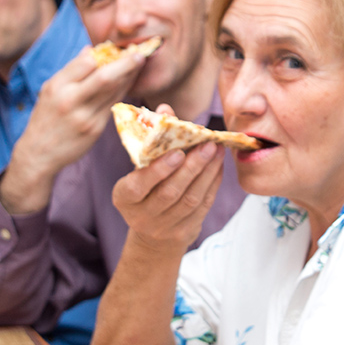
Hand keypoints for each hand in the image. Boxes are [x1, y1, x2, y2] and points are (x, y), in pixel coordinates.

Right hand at [0, 48, 142, 207]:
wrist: (39, 153)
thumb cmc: (46, 117)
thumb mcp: (50, 90)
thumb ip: (71, 71)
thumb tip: (90, 50)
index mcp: (57, 87)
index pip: (86, 62)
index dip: (104, 54)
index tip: (117, 48)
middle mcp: (71, 101)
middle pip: (105, 77)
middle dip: (126, 64)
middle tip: (140, 55)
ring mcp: (85, 117)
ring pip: (114, 92)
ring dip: (129, 78)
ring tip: (138, 67)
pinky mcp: (95, 129)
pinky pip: (113, 105)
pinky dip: (122, 92)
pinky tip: (128, 84)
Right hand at [111, 129, 225, 254]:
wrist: (153, 235)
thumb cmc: (146, 189)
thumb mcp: (140, 169)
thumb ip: (153, 140)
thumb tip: (165, 108)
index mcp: (125, 198)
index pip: (138, 185)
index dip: (159, 170)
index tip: (177, 152)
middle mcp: (142, 216)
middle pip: (170, 192)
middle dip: (191, 167)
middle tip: (207, 145)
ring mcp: (165, 227)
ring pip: (190, 199)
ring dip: (207, 172)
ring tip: (217, 150)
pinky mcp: (185, 231)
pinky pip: (203, 205)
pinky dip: (213, 183)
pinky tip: (218, 165)